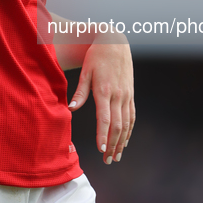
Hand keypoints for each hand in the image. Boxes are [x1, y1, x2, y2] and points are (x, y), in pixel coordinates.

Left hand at [68, 32, 134, 163]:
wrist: (115, 42)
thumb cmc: (96, 56)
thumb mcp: (86, 71)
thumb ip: (79, 92)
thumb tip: (71, 109)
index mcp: (105, 90)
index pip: (105, 118)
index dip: (103, 134)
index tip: (101, 148)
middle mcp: (118, 95)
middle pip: (117, 125)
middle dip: (113, 144)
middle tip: (107, 160)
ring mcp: (126, 95)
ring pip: (126, 123)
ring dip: (122, 142)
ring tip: (116, 156)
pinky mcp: (130, 94)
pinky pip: (132, 116)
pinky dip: (129, 130)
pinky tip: (125, 140)